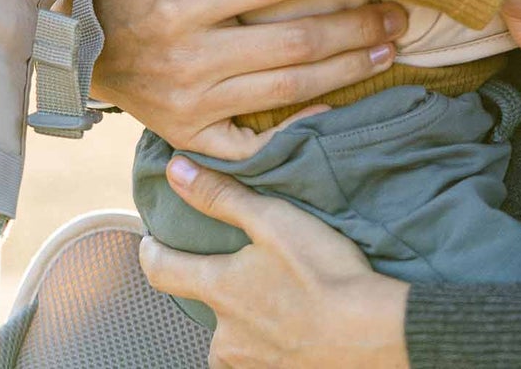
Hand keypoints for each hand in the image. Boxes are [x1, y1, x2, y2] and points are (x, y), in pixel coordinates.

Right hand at [91, 0, 408, 157]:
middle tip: (400, 15)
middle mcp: (192, 60)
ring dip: (345, 71)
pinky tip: (337, 112)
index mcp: (181, 8)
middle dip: (354, 29)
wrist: (71, 60)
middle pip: (293, 43)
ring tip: (388, 51)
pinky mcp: (192, 137)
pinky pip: (252, 144)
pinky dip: (294, 132)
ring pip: (287, 88)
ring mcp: (193, 106)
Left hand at [140, 156, 409, 368]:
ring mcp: (248, 363)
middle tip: (250, 270)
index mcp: (219, 289)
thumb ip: (222, 197)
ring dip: (247, 320)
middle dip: (221, 289)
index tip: (151, 243)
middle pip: (206, 307)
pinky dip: (269, 343)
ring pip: (233, 337)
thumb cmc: (322, 272)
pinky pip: (258, 359)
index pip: (163, 271)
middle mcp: (223, 335)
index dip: (152, 254)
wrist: (369, 333)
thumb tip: (176, 171)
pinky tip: (295, 328)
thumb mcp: (273, 220)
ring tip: (280, 300)